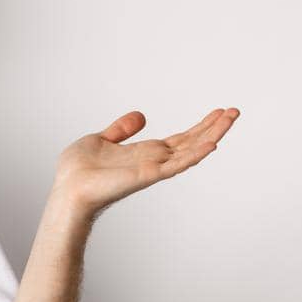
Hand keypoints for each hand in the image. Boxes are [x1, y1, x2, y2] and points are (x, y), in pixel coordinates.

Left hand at [53, 107, 239, 216]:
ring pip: (190, 151)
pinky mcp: (146, 176)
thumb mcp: (99, 140)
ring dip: (212, 135)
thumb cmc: (77, 172)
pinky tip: (211, 145)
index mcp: (144, 153)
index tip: (218, 112)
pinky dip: (194, 157)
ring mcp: (152, 169)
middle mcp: (153, 161)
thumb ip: (120, 130)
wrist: (66, 189)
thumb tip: (140, 116)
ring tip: (231, 119)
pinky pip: (175, 166)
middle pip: (191, 143)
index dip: (199, 126)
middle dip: (213, 128)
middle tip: (235, 111)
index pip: (180, 139)